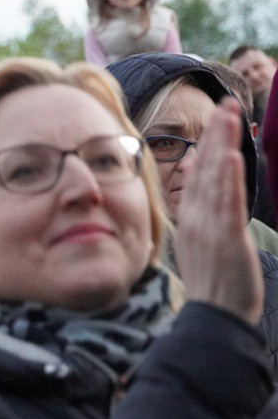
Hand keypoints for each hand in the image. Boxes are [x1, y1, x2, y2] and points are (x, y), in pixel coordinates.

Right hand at [174, 97, 262, 324]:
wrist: (213, 315)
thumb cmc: (212, 281)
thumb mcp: (201, 239)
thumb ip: (201, 204)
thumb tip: (200, 171)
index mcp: (192, 218)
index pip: (199, 173)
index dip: (208, 142)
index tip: (217, 115)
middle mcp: (198, 218)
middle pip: (206, 169)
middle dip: (215, 134)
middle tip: (223, 102)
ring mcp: (210, 227)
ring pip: (216, 180)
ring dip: (221, 146)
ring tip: (227, 116)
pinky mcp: (226, 239)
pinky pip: (226, 205)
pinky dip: (226, 180)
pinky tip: (227, 157)